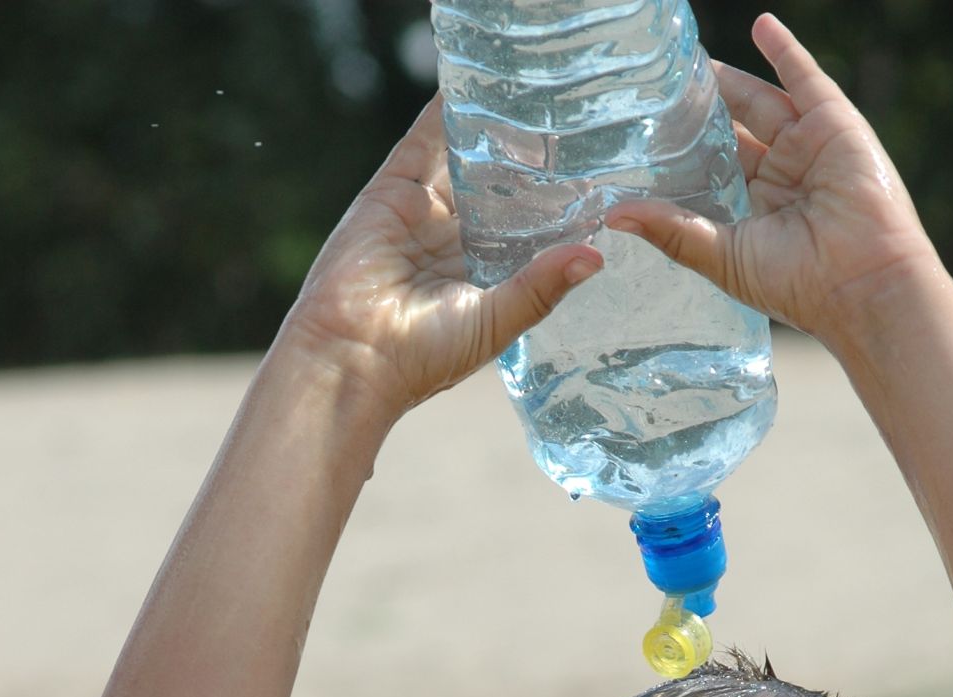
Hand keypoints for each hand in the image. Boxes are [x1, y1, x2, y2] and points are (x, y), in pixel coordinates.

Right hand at [284, 95, 602, 416]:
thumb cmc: (423, 358)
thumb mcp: (495, 323)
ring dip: (490, 128)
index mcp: (484, 274)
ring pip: (464, 158)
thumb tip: (596, 256)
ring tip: (531, 91)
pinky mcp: (392, 192)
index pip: (527, 227)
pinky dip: (444, 111)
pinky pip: (424, 141)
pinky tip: (470, 82)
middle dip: (528, 158)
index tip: (599, 177)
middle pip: (498, 186)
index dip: (558, 203)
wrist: (353, 358)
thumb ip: (541, 286)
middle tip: (572, 123)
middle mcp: (455, 240)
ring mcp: (423, 212)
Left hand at [605, 14, 937, 346]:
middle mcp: (781, 178)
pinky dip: (784, 51)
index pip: (712, 172)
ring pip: (759, 104)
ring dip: (729, 83)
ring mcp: (807, 148)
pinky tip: (760, 26)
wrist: (861, 280)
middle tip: (662, 92)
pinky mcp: (832, 124)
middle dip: (701, 113)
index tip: (644, 140)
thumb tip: (614, 215)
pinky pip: (804, 78)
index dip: (683, 155)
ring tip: (694, 64)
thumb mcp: (723, 257)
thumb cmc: (797, 284)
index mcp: (755, 212)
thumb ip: (673, 230)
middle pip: (733, 133)